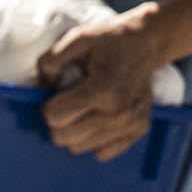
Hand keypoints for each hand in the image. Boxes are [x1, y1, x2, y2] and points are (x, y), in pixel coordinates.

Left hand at [38, 5, 166, 161]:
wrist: (148, 42)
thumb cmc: (110, 40)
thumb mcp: (76, 38)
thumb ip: (51, 61)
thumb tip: (43, 87)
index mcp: (102, 89)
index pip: (55, 117)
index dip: (49, 104)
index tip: (58, 92)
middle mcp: (118, 113)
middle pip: (64, 138)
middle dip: (59, 120)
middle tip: (70, 100)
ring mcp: (130, 124)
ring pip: (79, 148)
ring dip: (76, 130)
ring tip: (87, 106)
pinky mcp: (138, 130)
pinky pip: (102, 153)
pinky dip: (95, 138)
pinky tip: (100, 117)